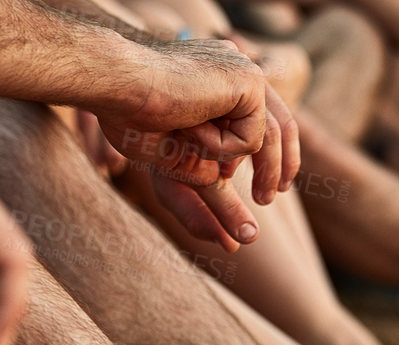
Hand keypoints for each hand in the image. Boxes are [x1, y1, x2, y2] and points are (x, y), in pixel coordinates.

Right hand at [92, 38, 276, 188]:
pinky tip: (193, 130)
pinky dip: (223, 151)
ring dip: (257, 169)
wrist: (116, 82)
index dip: (271, 154)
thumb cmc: (127, 113)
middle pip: (276, 122)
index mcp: (218, 77)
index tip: (274, 189)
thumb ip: (205, 184)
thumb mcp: (175, 160)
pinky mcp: (248, 81)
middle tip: (270, 199)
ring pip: (267, 136)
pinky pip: (252, 138)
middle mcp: (234, 69)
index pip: (259, 117)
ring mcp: (243, 71)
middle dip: (281, 164)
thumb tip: (236, 221)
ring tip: (255, 195)